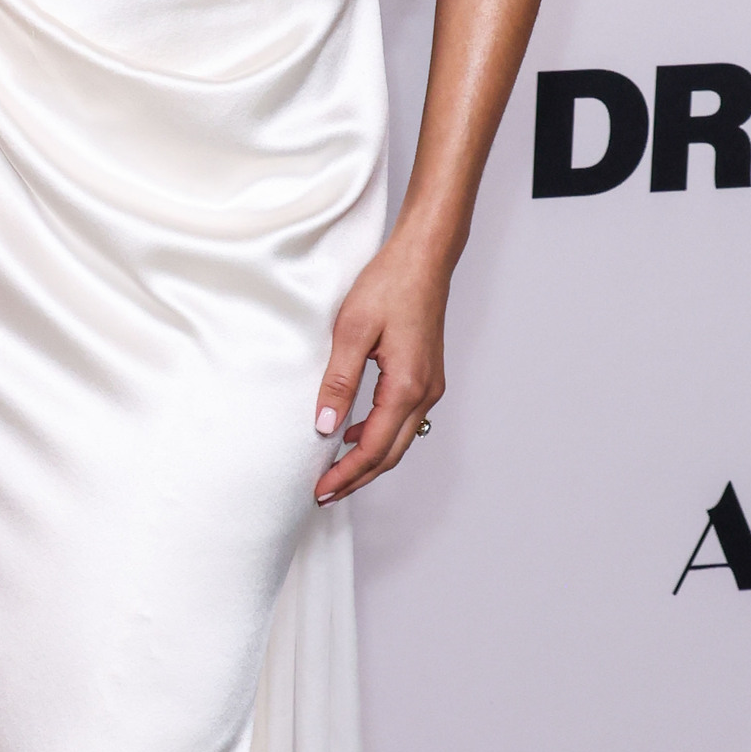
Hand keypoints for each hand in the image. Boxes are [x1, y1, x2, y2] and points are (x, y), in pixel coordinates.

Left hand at [311, 234, 446, 501]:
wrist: (423, 259)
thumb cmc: (389, 285)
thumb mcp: (353, 331)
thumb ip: (338, 382)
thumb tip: (324, 426)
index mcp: (406, 386)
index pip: (373, 447)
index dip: (346, 473)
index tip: (320, 489)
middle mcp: (425, 393)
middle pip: (390, 453)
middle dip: (357, 477)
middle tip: (324, 492)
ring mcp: (430, 386)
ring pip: (400, 439)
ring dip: (369, 459)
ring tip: (336, 471)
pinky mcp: (426, 376)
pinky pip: (404, 419)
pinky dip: (380, 436)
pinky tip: (355, 434)